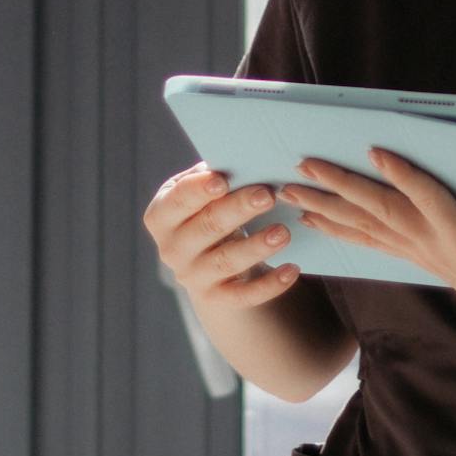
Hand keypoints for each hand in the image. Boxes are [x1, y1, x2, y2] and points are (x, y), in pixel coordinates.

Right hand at [142, 160, 298, 309]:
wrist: (206, 263)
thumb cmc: (208, 212)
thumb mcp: (202, 195)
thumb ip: (214, 178)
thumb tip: (244, 157)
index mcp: (163, 217)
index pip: (177, 201)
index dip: (197, 191)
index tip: (222, 179)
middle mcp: (172, 249)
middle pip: (207, 227)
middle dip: (237, 210)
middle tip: (267, 195)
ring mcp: (193, 276)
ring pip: (226, 262)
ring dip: (256, 247)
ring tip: (283, 233)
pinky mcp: (217, 298)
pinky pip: (244, 295)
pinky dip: (269, 285)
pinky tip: (292, 269)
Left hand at [282, 151, 455, 350]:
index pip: (429, 200)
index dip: (404, 175)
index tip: (375, 151)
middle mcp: (435, 245)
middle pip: (380, 211)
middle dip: (339, 187)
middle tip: (302, 166)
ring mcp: (422, 254)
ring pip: (367, 227)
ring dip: (327, 207)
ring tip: (290, 192)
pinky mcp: (419, 259)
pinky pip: (371, 241)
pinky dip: (341, 227)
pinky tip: (315, 217)